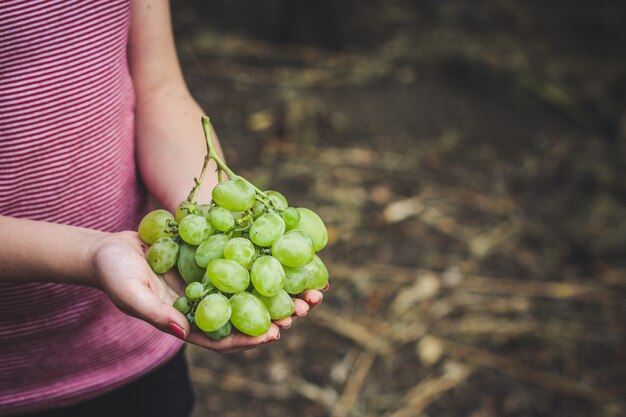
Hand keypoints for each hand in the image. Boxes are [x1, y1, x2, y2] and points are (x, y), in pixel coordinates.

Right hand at [90, 231, 324, 352]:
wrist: (108, 247)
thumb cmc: (114, 273)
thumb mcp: (130, 293)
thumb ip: (155, 313)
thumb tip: (182, 332)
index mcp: (188, 321)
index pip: (224, 336)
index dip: (250, 337)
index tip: (277, 333)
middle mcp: (205, 303)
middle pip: (246, 313)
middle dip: (277, 312)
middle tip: (306, 305)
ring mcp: (210, 280)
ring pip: (250, 287)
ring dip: (279, 286)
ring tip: (308, 282)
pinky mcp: (212, 258)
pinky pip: (241, 259)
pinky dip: (262, 257)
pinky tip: (284, 249)